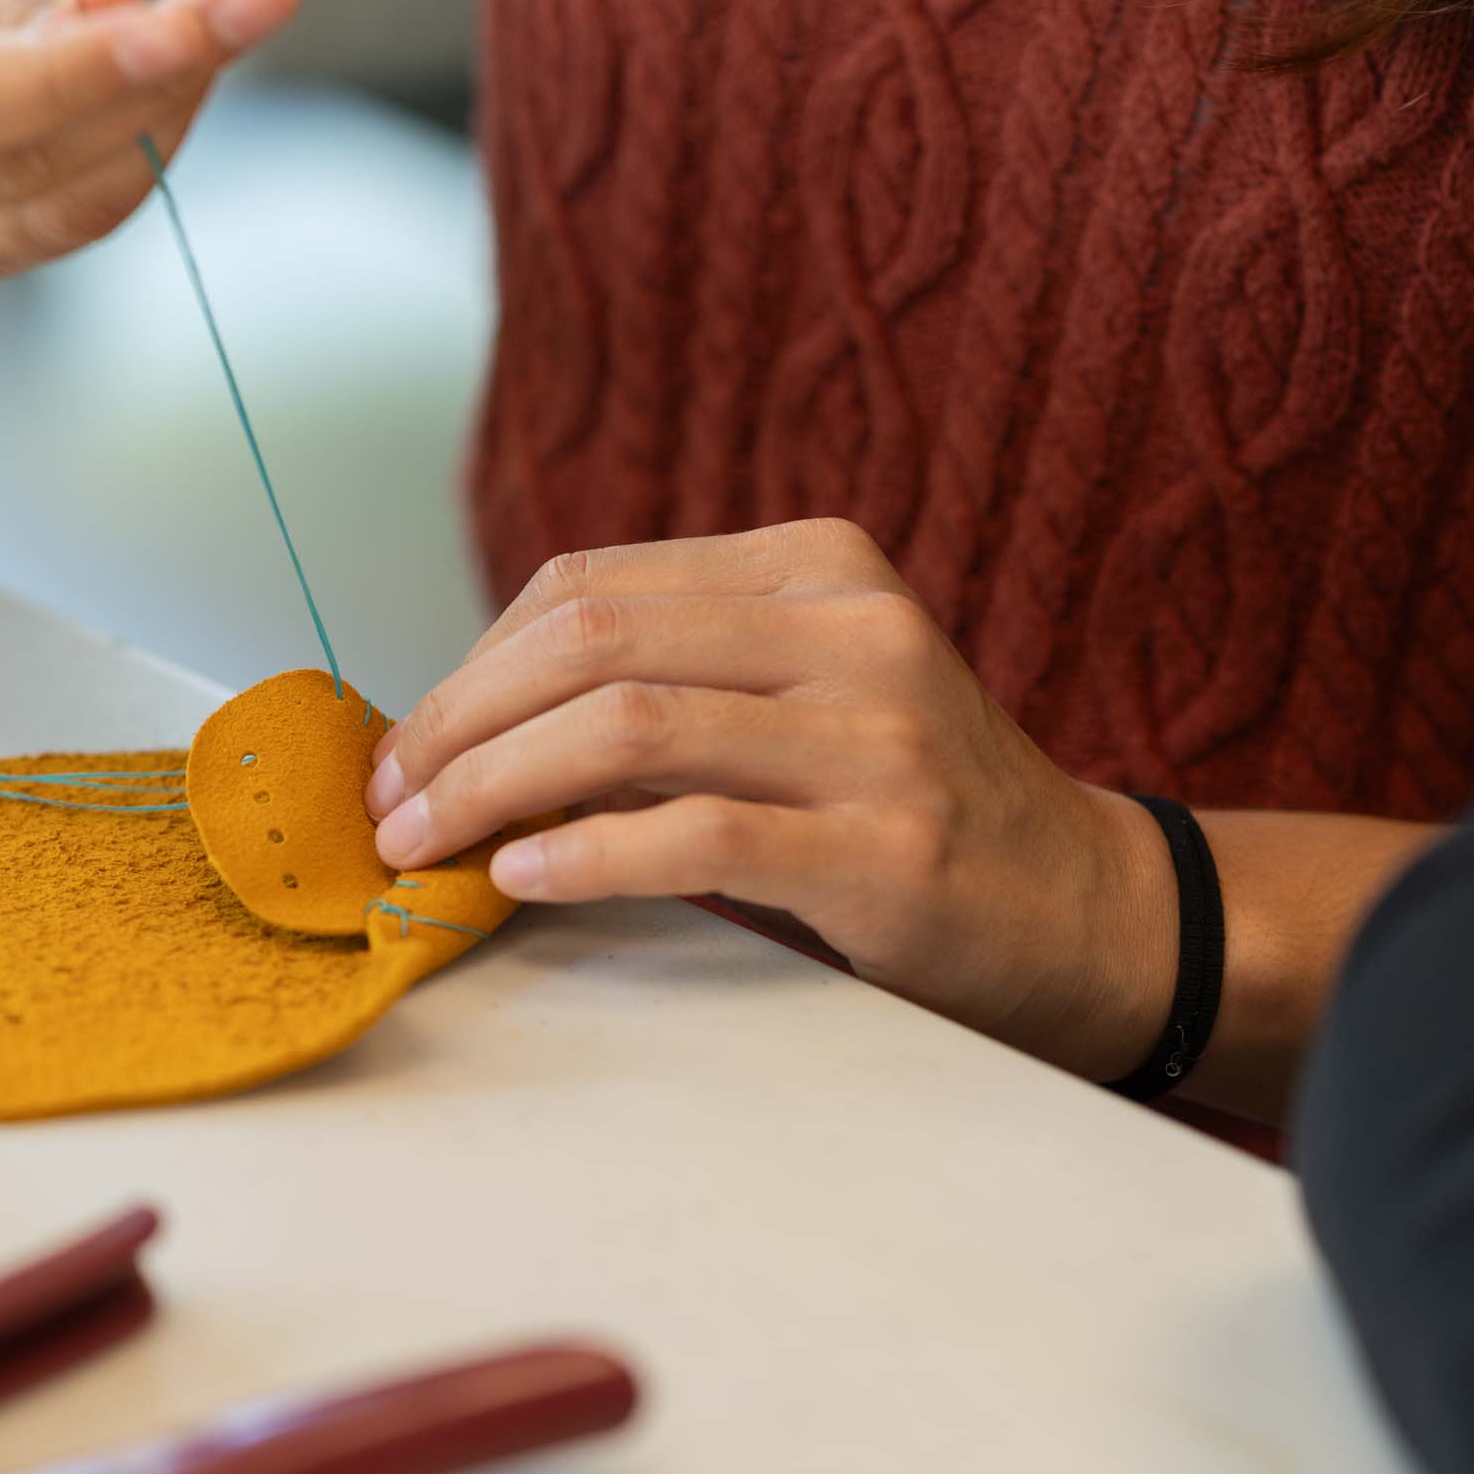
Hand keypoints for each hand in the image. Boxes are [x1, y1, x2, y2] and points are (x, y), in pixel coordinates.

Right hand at [0, 0, 296, 275]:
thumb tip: (127, 44)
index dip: (76, 78)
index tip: (192, 28)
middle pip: (16, 167)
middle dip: (152, 84)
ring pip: (58, 209)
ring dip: (164, 118)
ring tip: (218, 13)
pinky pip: (66, 222)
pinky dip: (139, 150)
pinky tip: (172, 69)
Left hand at [364, 521, 1178, 1079]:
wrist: (1085, 909)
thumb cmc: (903, 810)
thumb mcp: (797, 702)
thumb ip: (665, 687)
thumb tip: (460, 728)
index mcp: (816, 564)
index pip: (589, 589)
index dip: (470, 666)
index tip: (405, 745)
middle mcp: (852, 626)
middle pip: (591, 643)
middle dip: (457, 723)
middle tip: (388, 802)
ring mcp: (878, 733)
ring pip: (627, 726)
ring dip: (492, 788)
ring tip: (424, 845)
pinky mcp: (888, 847)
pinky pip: (696, 833)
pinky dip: (585, 852)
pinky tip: (522, 877)